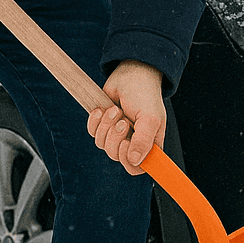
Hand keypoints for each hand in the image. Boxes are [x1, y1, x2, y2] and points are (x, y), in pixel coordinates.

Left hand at [89, 60, 166, 174]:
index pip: (137, 169)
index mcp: (149, 145)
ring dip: (106, 126)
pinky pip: (93, 133)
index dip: (129, 162)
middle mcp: (133, 143)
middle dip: (115, 137)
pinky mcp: (103, 125)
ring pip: (102, 145)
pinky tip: (102, 109)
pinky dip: (95, 121)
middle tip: (122, 121)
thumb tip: (134, 161)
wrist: (130, 73)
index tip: (126, 144)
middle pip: (115, 156)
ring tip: (115, 110)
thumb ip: (144, 141)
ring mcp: (117, 134)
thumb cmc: (145, 94)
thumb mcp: (150, 118)